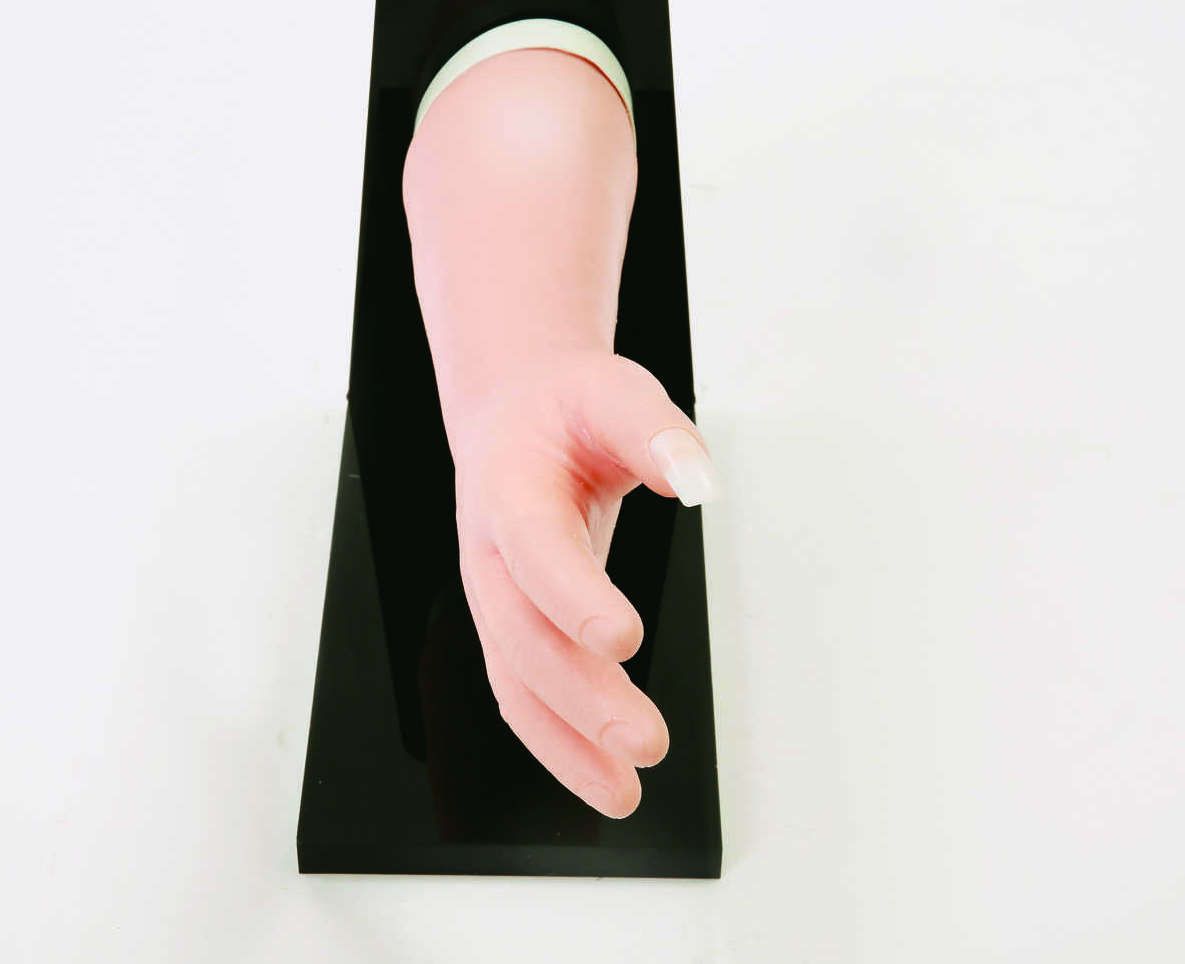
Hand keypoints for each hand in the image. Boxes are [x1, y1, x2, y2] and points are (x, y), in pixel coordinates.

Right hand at [445, 347, 721, 817]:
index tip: (624, 639)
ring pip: (515, 684)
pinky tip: (605, 784)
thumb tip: (695, 479)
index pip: (535, 552)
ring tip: (624, 794)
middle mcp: (489, 554)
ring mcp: (496, 598)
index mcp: (507, 488)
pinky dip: (559, 747)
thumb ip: (653, 430)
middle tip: (644, 739)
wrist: (512, 414)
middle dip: (579, 696)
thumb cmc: (564, 407)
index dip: (573, 597)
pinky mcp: (515, 628)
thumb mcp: (612, 390)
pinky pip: (524, 697)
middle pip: (522, 637)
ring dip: (565, 744)